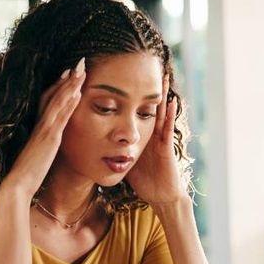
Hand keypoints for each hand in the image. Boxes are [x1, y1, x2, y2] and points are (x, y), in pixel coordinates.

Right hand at [0, 58, 85, 200]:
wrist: (18, 184)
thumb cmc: (27, 174)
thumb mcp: (38, 155)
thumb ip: (43, 146)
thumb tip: (48, 144)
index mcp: (36, 127)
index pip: (47, 100)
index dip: (57, 85)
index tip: (67, 73)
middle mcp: (40, 124)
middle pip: (53, 94)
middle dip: (67, 78)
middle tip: (78, 63)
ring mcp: (44, 130)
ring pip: (58, 101)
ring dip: (71, 85)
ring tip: (82, 70)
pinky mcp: (49, 138)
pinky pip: (61, 116)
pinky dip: (69, 103)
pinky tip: (78, 93)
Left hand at [126, 76, 187, 205]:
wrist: (160, 196)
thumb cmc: (144, 180)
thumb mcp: (125, 160)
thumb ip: (113, 149)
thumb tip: (93, 142)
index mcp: (141, 134)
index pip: (135, 109)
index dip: (130, 95)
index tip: (124, 77)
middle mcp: (152, 133)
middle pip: (148, 105)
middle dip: (147, 88)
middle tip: (147, 67)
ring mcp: (160, 138)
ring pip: (161, 112)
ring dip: (162, 94)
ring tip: (162, 76)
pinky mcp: (166, 147)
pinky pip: (168, 128)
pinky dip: (170, 114)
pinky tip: (170, 101)